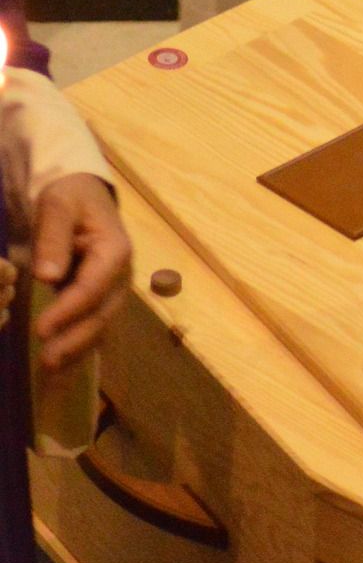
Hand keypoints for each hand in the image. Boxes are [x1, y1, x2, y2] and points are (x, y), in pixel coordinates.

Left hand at [31, 173, 130, 372]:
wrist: (85, 194)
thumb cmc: (71, 197)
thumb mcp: (58, 205)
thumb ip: (53, 237)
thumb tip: (47, 275)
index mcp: (115, 251)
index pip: (93, 287)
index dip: (68, 310)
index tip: (41, 329)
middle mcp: (121, 275)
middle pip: (102, 313)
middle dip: (76, 339)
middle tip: (47, 360)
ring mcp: (114, 288)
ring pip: (101, 324)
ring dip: (78, 348)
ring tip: (51, 368)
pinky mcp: (102, 297)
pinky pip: (95, 325)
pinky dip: (80, 345)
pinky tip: (61, 365)